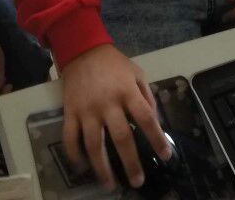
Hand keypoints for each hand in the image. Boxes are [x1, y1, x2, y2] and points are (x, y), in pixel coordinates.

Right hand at [60, 44, 171, 190]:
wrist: (82, 50)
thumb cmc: (113, 64)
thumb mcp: (137, 73)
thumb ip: (146, 96)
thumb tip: (155, 121)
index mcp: (127, 91)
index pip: (146, 118)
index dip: (157, 138)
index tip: (165, 156)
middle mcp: (108, 103)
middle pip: (121, 137)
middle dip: (130, 162)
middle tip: (137, 181)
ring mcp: (87, 110)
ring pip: (94, 144)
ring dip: (102, 168)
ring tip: (110, 184)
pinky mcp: (69, 112)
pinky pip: (70, 138)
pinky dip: (74, 155)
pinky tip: (82, 167)